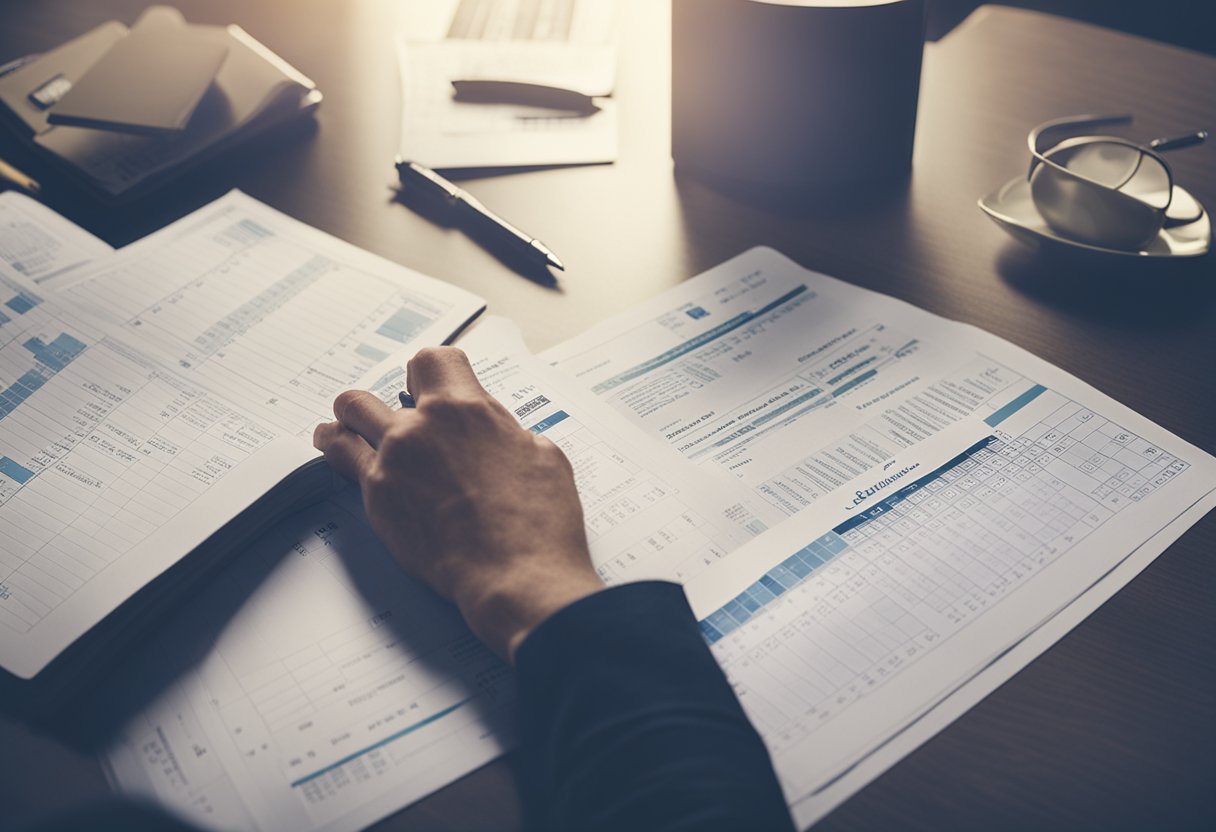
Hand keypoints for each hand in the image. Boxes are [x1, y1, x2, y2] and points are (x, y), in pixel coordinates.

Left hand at [313, 347, 603, 661]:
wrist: (515, 575)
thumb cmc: (538, 521)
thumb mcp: (542, 455)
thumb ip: (506, 434)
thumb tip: (497, 435)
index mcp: (465, 409)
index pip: (430, 360)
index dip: (430, 372)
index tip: (429, 384)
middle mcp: (420, 428)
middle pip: (374, 392)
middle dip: (380, 401)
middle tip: (390, 416)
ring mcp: (392, 463)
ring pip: (345, 422)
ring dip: (347, 424)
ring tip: (343, 430)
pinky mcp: (377, 501)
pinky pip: (344, 466)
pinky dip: (344, 460)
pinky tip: (345, 461)